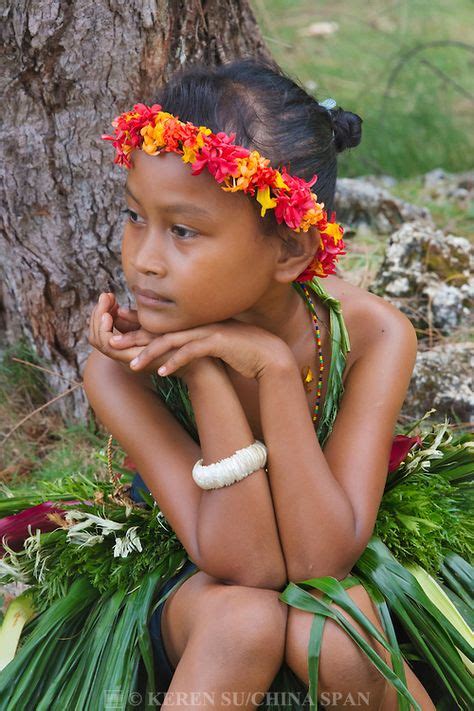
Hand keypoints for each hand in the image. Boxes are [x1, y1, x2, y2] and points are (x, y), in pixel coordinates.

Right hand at [87, 292, 199, 376]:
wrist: (197, 357)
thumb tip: (121, 309)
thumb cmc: (182, 341)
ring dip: (98, 320)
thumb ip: (136, 321)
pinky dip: (105, 329)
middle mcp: (122, 355)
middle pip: (95, 337)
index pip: (101, 333)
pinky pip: (108, 344)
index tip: (107, 296)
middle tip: (105, 296)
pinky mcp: (131, 357)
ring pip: (98, 340)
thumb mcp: (154, 327)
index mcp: (127, 348)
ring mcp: (125, 357)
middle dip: (96, 314)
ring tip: (106, 303)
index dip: (100, 314)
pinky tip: (111, 315)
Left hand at [116, 318, 293, 379]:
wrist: (268, 354)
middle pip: (161, 330)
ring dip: (150, 353)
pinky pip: (190, 352)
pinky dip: (175, 362)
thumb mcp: (213, 346)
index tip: (119, 335)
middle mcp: (198, 324)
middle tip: (113, 344)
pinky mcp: (217, 343)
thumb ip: (194, 344)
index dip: (139, 330)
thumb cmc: (240, 352)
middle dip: (135, 337)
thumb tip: (176, 352)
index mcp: (195, 324)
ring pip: (171, 340)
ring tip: (133, 365)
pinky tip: (162, 372)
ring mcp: (207, 332)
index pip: (162, 326)